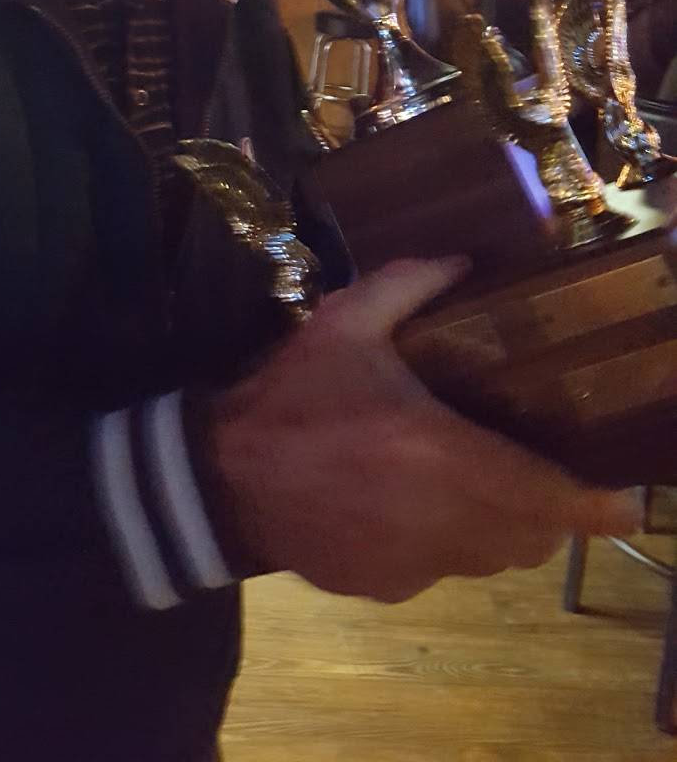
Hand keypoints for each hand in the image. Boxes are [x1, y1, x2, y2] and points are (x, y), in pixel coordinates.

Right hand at [209, 257, 640, 601]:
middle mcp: (436, 520)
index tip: (629, 503)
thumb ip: (409, 283)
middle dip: (550, 510)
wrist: (219, 479)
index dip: (596, 506)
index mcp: (434, 452)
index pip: (541, 495)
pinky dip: (448, 542)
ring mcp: (412, 565)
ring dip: (502, 527)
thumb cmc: (288, 397)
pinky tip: (415, 502)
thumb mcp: (342, 322)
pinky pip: (443, 570)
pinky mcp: (387, 587)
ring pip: (490, 559)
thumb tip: (466, 259)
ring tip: (481, 481)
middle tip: (544, 469)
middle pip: (530, 537)